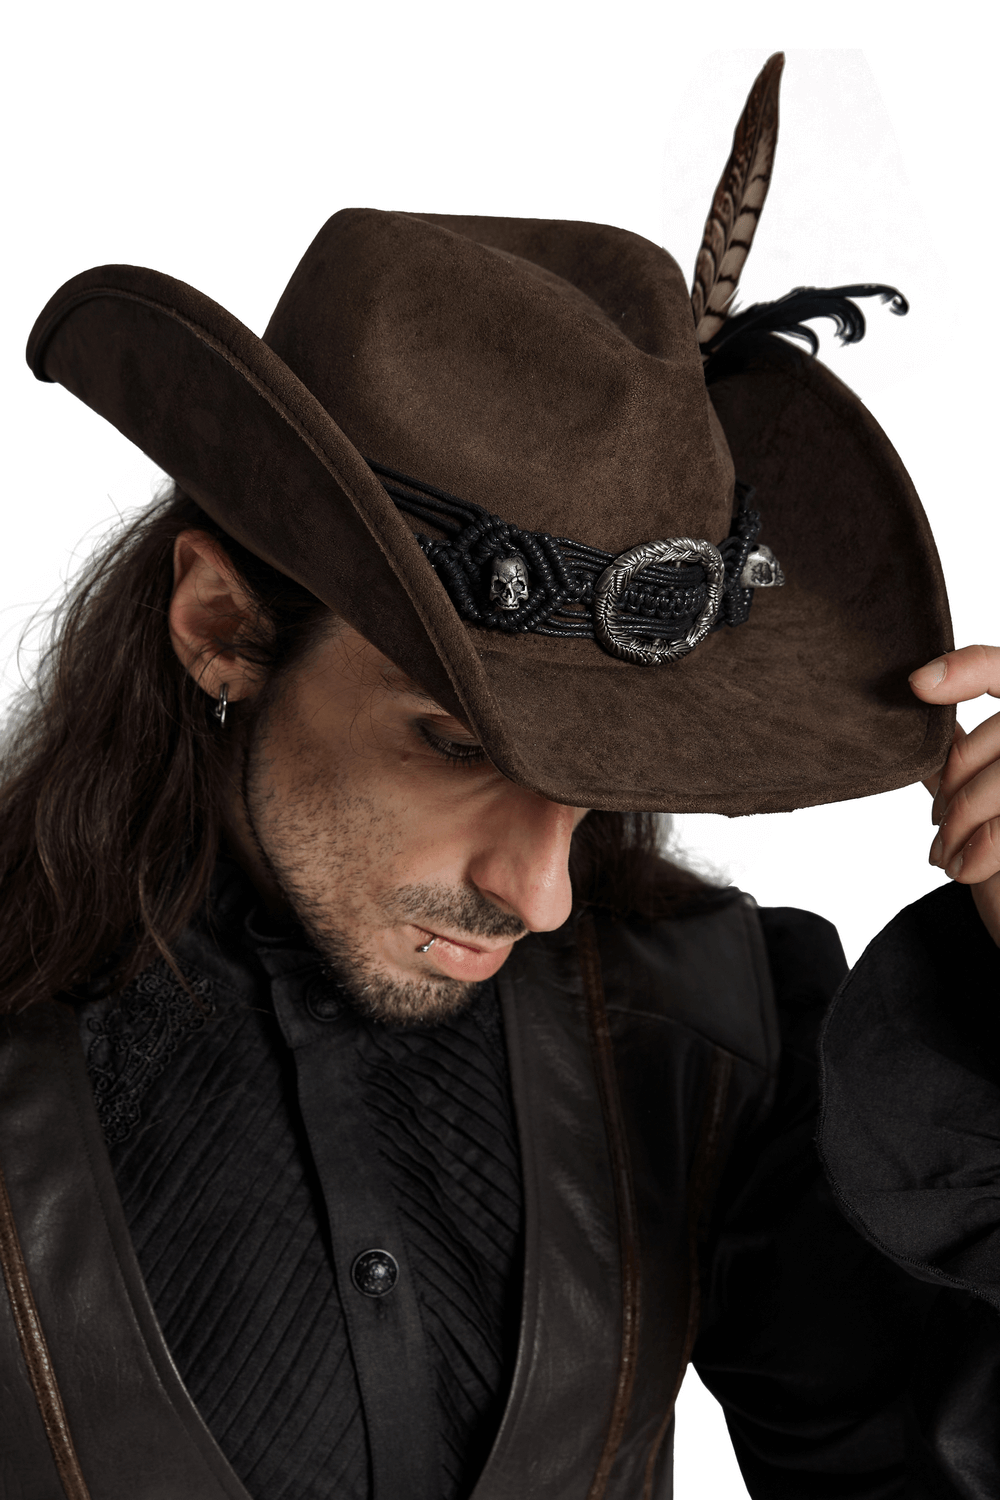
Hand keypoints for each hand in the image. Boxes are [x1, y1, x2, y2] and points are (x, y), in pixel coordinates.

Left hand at [909, 645, 999, 945]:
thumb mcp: (983, 798)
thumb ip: (965, 754)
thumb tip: (916, 714)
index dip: (967, 668)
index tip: (917, 684)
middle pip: (998, 735)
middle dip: (955, 780)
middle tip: (940, 820)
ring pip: (997, 782)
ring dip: (959, 823)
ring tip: (947, 852)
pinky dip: (974, 852)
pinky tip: (961, 868)